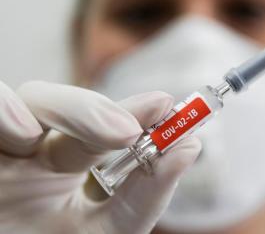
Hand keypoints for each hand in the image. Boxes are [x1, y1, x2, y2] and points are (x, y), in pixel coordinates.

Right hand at [0, 81, 200, 233]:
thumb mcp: (107, 231)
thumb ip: (146, 195)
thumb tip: (190, 147)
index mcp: (63, 164)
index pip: (102, 125)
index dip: (134, 110)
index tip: (166, 105)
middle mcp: (33, 149)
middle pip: (66, 106)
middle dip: (101, 111)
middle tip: (132, 130)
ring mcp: (3, 148)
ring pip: (33, 98)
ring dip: (70, 109)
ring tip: (111, 134)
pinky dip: (4, 111)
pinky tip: (24, 134)